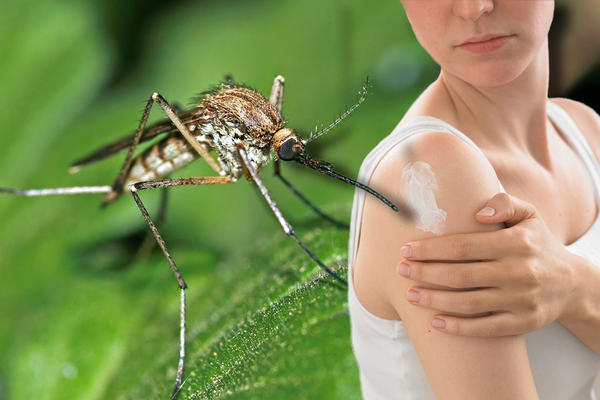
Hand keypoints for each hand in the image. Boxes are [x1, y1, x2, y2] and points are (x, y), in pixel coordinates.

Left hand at [397, 192, 578, 336]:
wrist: (572, 283)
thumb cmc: (536, 244)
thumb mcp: (528, 215)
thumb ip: (504, 203)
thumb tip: (477, 212)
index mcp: (517, 243)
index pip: (464, 246)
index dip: (431, 249)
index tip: (406, 249)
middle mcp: (520, 272)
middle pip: (461, 275)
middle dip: (425, 273)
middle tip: (400, 270)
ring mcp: (522, 300)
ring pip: (469, 303)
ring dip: (435, 301)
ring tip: (410, 295)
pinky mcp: (523, 323)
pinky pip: (486, 329)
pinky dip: (459, 328)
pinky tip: (435, 322)